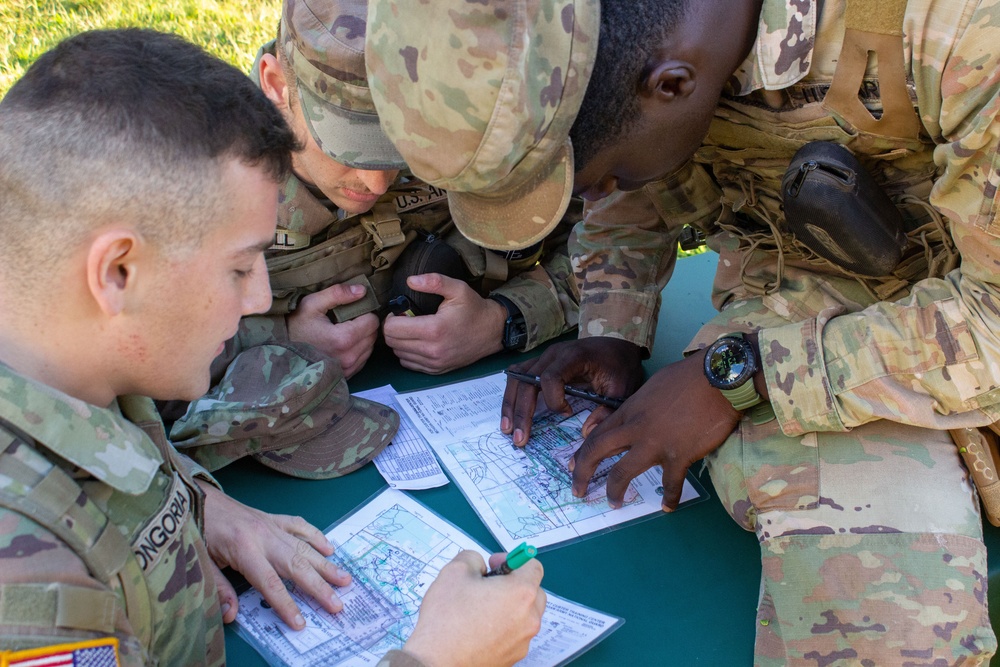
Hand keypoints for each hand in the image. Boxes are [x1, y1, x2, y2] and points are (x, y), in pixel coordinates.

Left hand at [198, 483, 351, 629]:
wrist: (197, 497)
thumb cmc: (198, 530)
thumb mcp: (200, 562)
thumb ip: (218, 589)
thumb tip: (230, 616)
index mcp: (244, 549)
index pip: (270, 583)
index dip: (286, 604)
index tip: (300, 622)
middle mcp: (264, 536)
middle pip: (296, 565)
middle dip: (318, 586)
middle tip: (337, 604)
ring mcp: (271, 525)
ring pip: (304, 546)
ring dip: (325, 564)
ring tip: (344, 578)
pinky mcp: (273, 518)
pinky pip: (299, 526)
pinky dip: (316, 536)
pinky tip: (329, 548)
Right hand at [286, 283, 378, 376]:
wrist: (281, 352)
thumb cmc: (296, 326)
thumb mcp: (312, 304)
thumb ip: (337, 294)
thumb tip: (362, 290)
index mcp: (343, 339)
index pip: (372, 321)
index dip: (365, 312)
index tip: (352, 311)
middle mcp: (349, 357)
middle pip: (373, 335)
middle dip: (365, 325)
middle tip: (348, 320)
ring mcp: (348, 368)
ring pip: (370, 348)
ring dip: (363, 338)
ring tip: (345, 332)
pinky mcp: (347, 375)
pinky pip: (363, 359)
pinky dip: (358, 350)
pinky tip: (343, 345)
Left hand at [383, 273, 505, 373]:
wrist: (493, 331)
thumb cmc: (474, 309)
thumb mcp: (458, 288)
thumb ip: (434, 281)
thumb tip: (410, 280)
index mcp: (434, 329)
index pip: (392, 329)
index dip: (391, 317)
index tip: (400, 311)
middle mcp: (432, 350)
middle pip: (392, 342)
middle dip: (393, 329)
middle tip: (404, 319)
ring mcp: (434, 363)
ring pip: (398, 354)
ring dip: (400, 342)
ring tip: (411, 330)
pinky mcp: (436, 370)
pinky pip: (409, 364)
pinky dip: (408, 353)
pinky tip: (418, 342)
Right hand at [403, 551, 545, 666]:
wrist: (437, 662)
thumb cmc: (447, 620)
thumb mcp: (454, 571)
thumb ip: (473, 558)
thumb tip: (480, 565)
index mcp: (521, 593)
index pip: (533, 566)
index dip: (513, 560)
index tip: (494, 565)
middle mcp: (529, 618)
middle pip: (533, 591)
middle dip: (514, 583)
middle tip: (488, 585)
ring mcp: (523, 641)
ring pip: (525, 614)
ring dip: (510, 606)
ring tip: (481, 608)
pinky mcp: (513, 657)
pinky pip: (515, 634)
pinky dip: (503, 627)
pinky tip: (478, 628)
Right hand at [501, 337, 643, 445]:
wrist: (618, 347)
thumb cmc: (620, 367)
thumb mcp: (621, 389)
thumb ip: (607, 411)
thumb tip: (586, 433)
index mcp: (573, 356)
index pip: (550, 377)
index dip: (553, 399)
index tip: (567, 413)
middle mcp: (553, 354)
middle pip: (527, 380)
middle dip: (522, 412)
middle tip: (520, 439)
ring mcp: (544, 358)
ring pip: (517, 378)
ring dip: (511, 405)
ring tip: (507, 430)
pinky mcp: (541, 364)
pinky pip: (519, 377)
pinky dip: (513, 396)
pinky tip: (510, 416)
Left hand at [570, 351, 739, 510]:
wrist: (716, 378)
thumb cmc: (688, 376)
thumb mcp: (653, 386)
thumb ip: (641, 405)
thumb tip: (637, 416)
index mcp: (629, 410)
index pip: (597, 434)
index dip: (582, 452)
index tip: (572, 466)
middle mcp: (635, 428)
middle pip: (598, 452)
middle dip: (582, 473)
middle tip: (578, 490)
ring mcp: (655, 443)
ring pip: (623, 472)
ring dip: (615, 490)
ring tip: (614, 504)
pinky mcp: (679, 456)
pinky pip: (670, 483)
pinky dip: (670, 497)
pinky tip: (668, 507)